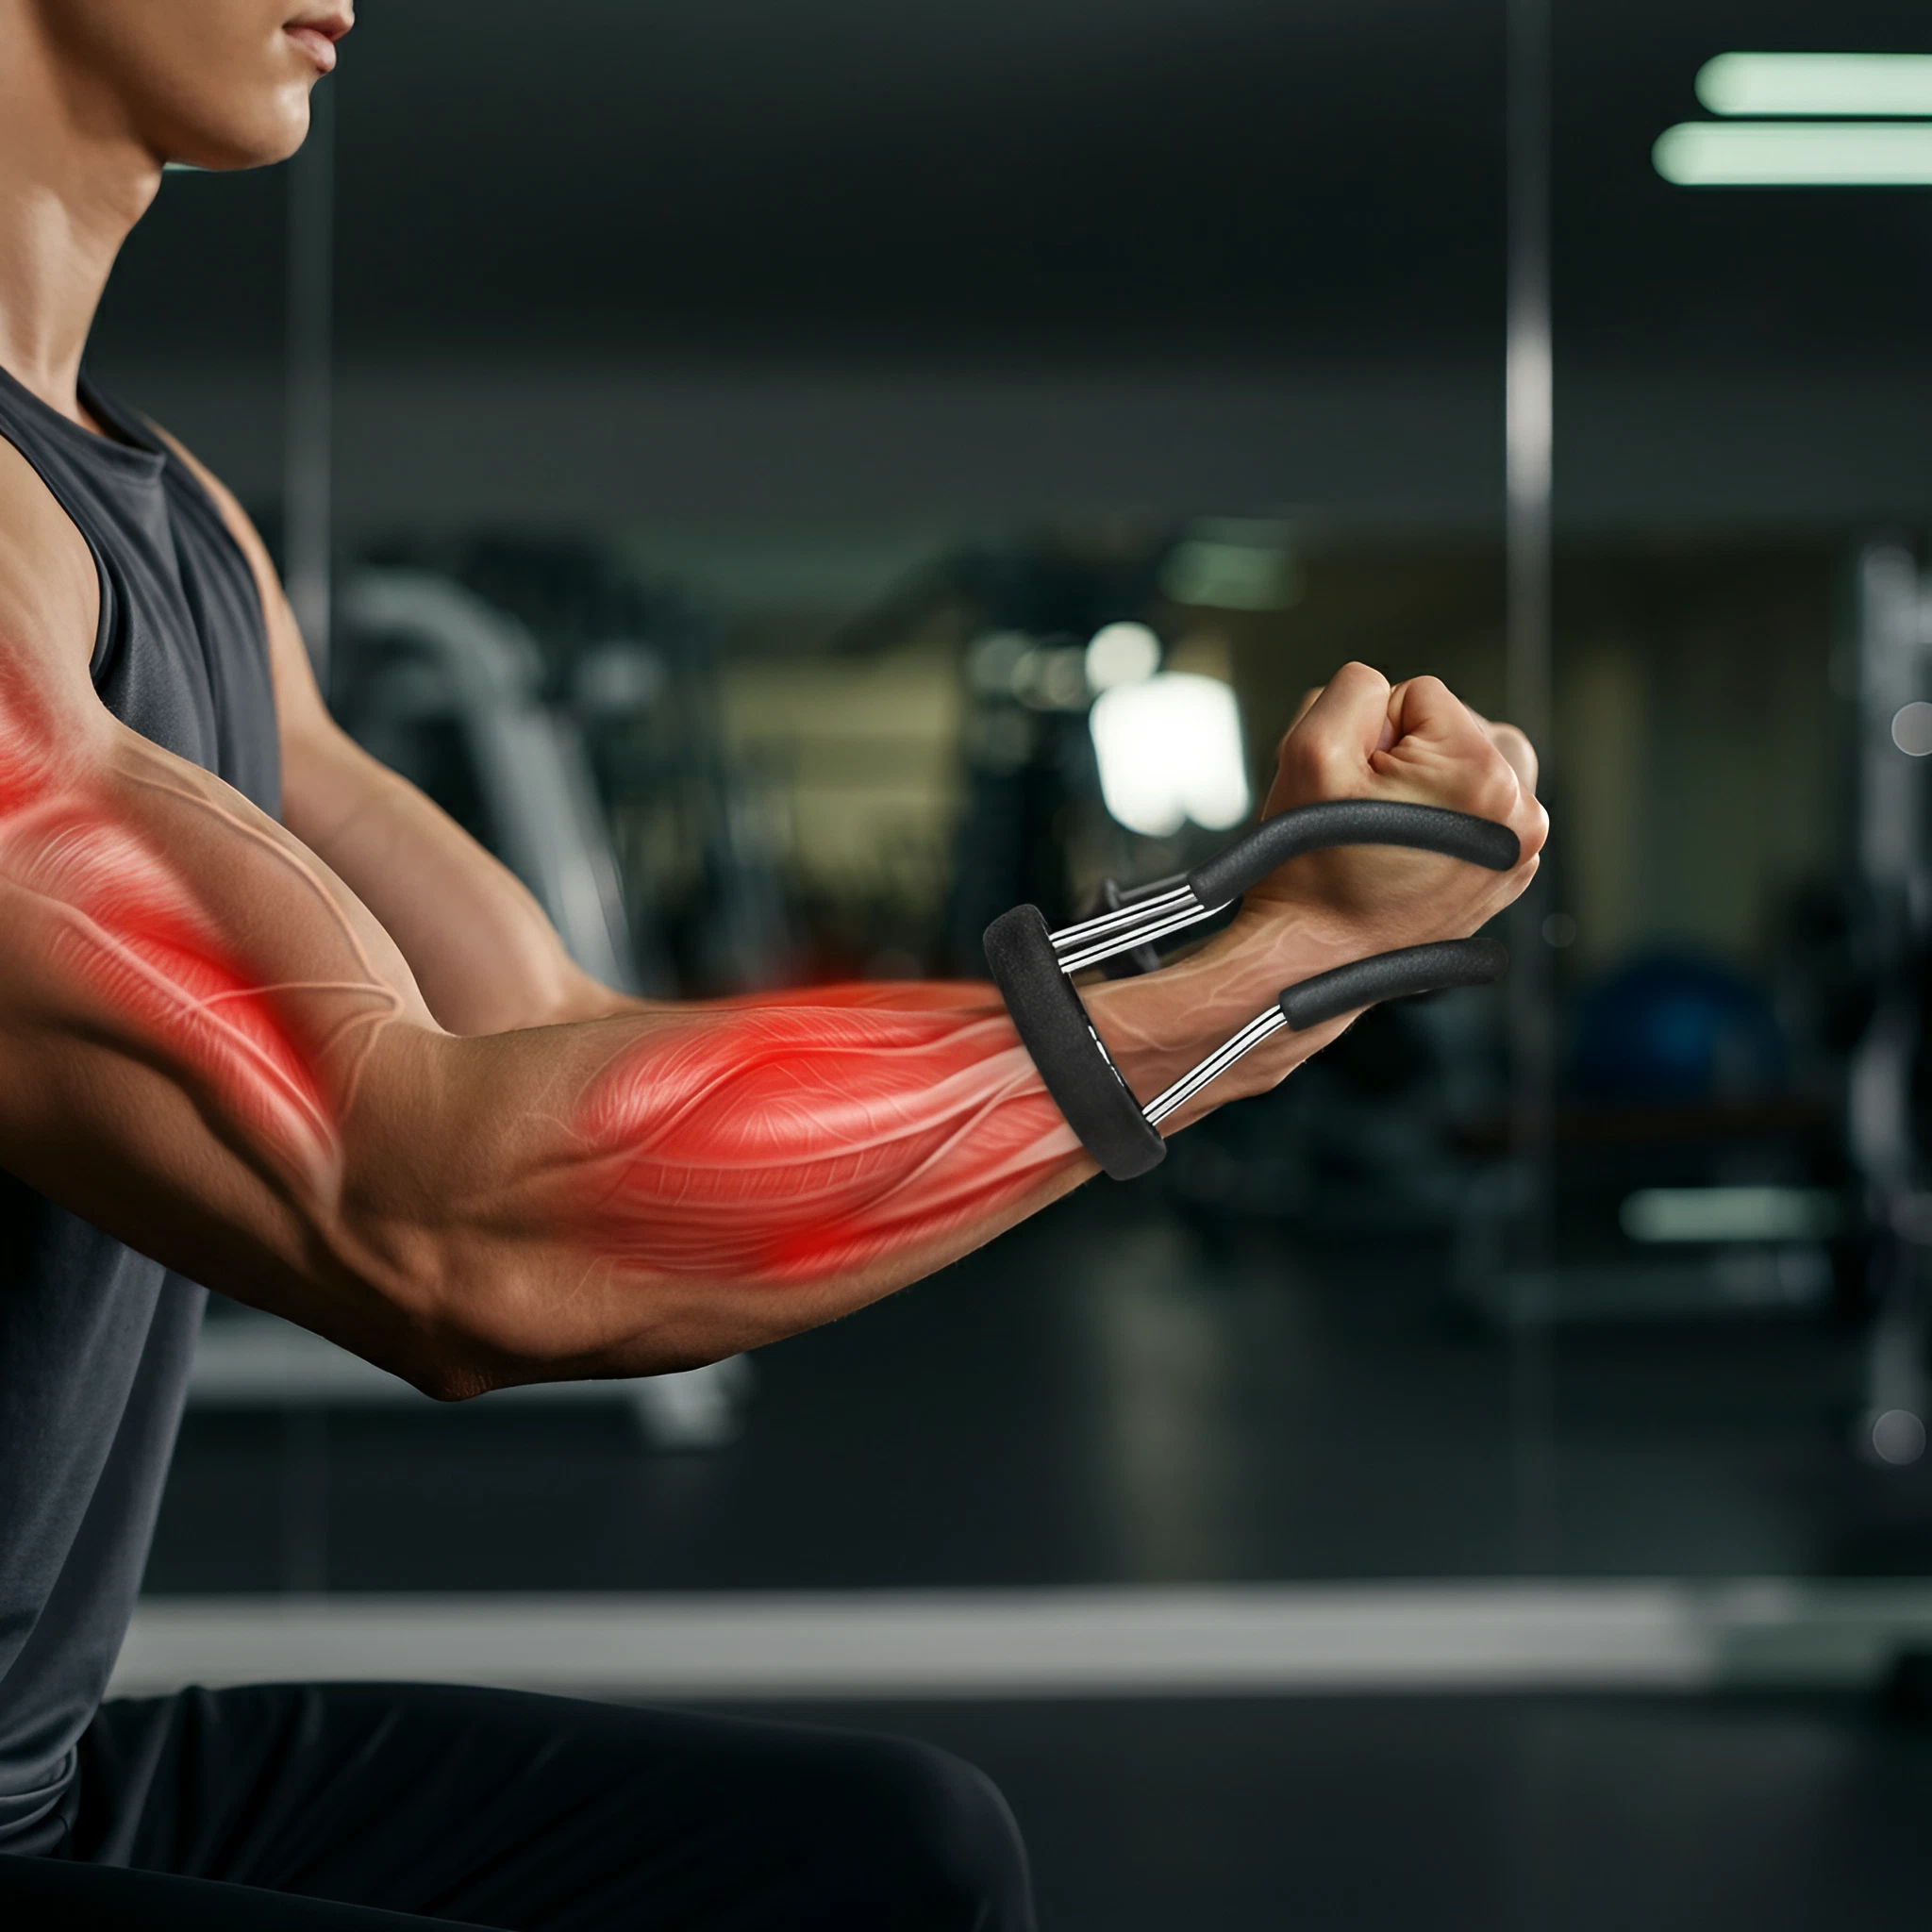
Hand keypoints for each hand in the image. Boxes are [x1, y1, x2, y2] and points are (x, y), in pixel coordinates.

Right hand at [1237, 661, 1545, 958]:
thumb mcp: (1308, 749)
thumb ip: (1355, 687)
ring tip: (1389, 827)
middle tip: (1368, 811)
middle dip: (1407, 752)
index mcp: (1482, 776)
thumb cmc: (1307, 868)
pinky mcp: (1511, 870)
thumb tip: (1388, 694)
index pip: (1419, 694)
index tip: (1355, 789)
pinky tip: (1409, 847)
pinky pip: (1478, 807)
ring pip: (1471, 761)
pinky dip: (1444, 815)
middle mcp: (1519, 812)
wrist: (1313, 957)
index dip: (1370, 733)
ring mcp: (1521, 848)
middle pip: (1456, 724)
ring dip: (1430, 779)